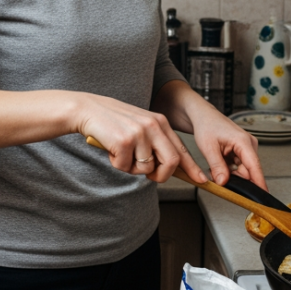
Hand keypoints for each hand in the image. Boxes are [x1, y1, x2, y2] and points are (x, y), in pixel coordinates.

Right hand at [75, 93, 206, 183]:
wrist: (89, 110)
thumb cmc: (114, 122)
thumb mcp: (141, 127)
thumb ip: (156, 143)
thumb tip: (167, 168)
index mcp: (161, 122)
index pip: (181, 149)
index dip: (192, 167)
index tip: (201, 179)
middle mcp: (153, 126)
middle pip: (171, 162)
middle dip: (161, 176)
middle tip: (149, 176)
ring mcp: (139, 133)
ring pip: (145, 168)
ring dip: (131, 168)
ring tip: (122, 153)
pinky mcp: (124, 141)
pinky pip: (125, 167)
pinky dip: (116, 164)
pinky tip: (111, 149)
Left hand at [186, 103, 264, 189]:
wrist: (203, 116)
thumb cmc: (206, 125)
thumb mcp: (208, 148)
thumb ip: (217, 166)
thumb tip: (223, 182)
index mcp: (243, 142)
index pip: (255, 167)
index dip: (259, 183)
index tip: (262, 196)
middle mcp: (249, 145)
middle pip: (248, 172)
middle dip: (234, 178)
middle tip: (217, 175)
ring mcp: (246, 148)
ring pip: (242, 171)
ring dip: (230, 173)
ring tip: (216, 164)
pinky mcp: (242, 151)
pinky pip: (239, 166)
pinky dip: (229, 168)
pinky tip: (220, 162)